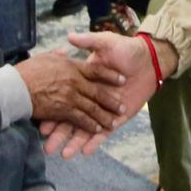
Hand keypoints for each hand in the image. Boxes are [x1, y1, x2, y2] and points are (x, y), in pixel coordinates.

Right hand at [14, 50, 125, 133]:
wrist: (12, 86)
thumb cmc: (28, 70)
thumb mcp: (46, 55)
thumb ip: (59, 55)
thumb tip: (65, 51)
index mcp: (72, 67)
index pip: (96, 71)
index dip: (110, 75)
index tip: (122, 79)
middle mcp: (74, 82)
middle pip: (98, 92)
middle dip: (111, 100)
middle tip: (122, 107)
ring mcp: (70, 98)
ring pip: (93, 109)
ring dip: (104, 116)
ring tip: (113, 122)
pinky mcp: (63, 112)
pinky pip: (80, 120)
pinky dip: (90, 126)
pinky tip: (98, 130)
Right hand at [39, 31, 160, 157]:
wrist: (148, 60)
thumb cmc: (126, 48)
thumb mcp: (105, 41)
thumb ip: (88, 41)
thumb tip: (69, 37)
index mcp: (84, 80)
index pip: (65, 97)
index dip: (54, 108)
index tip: (42, 120)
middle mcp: (90, 96)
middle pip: (72, 117)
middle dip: (60, 132)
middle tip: (47, 145)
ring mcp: (103, 108)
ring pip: (86, 127)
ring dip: (75, 141)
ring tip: (63, 153)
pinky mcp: (116, 117)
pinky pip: (104, 132)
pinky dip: (95, 141)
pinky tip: (85, 151)